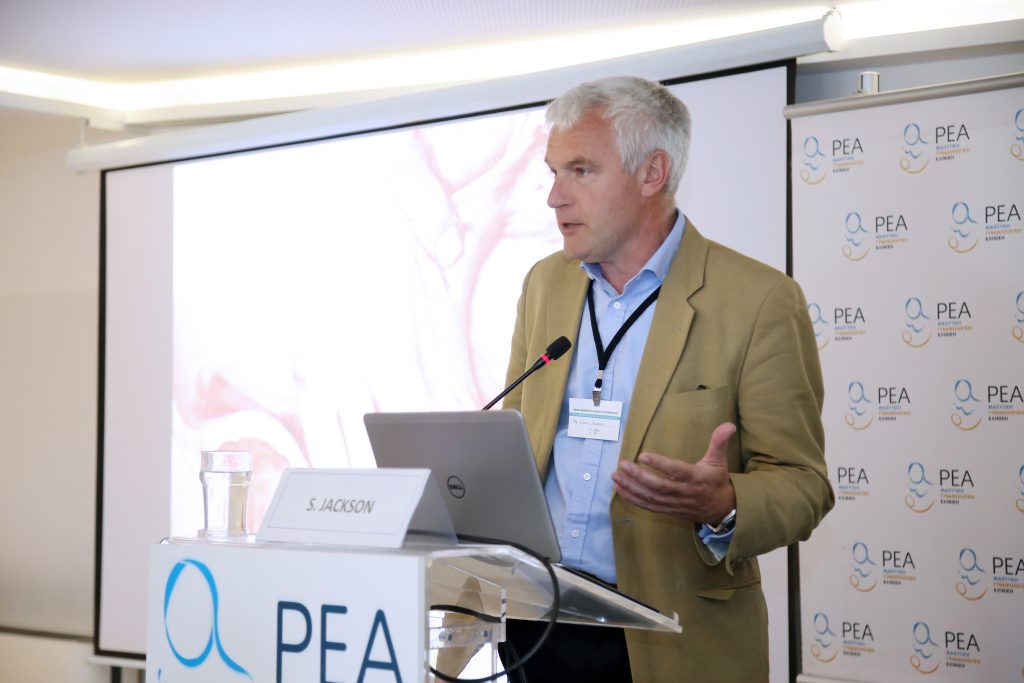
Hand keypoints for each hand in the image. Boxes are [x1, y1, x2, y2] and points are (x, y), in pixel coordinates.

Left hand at [611, 422, 736, 523]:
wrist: (721, 509)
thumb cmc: (716, 481)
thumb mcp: (719, 460)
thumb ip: (719, 442)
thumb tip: (729, 424)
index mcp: (695, 477)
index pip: (676, 471)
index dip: (660, 465)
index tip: (643, 456)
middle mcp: (683, 492)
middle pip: (659, 486)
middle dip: (639, 476)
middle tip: (622, 465)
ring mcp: (674, 503)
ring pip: (651, 498)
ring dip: (632, 487)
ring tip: (616, 476)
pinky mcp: (668, 510)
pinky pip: (649, 506)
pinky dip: (634, 499)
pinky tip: (620, 489)